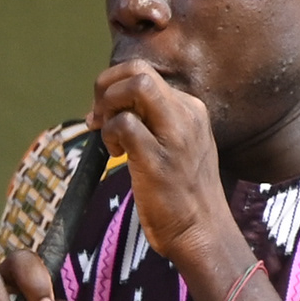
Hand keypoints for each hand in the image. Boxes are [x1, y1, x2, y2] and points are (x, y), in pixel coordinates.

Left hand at [91, 62, 238, 283]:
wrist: (202, 231)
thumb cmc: (181, 194)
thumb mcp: (174, 147)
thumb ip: (151, 124)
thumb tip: (111, 110)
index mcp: (191, 109)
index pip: (145, 73)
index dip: (114, 87)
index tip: (102, 114)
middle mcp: (187, 114)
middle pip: (139, 70)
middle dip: (105, 87)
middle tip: (97, 118)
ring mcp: (176, 134)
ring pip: (136, 86)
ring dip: (108, 106)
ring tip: (108, 136)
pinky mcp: (159, 159)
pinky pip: (124, 124)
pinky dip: (109, 134)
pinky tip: (116, 155)